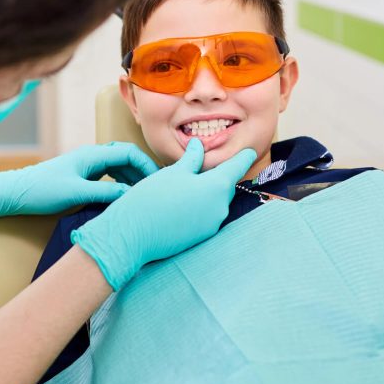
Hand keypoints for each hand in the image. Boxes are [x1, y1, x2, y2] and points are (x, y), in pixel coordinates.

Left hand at [0, 142, 159, 223]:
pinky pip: (108, 174)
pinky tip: (124, 196)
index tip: (159, 182)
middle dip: (143, 170)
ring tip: (144, 194)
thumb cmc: (42, 191)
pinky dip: (120, 182)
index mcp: (92, 155)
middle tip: (157, 188)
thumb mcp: (76, 193)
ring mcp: (86, 165)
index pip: (129, 153)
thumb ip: (105, 192)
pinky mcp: (81, 175)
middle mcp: (91, 156)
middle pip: (126, 157)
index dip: (147, 166)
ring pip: (118, 166)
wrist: (16, 193)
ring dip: (132, 177)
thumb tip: (131, 194)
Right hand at [71, 138, 255, 290]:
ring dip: (208, 191)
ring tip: (188, 184)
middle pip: (226, 185)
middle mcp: (220, 207)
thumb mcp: (173, 172)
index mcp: (217, 186)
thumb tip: (199, 146)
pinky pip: (207, 215)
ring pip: (216, 201)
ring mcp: (212, 225)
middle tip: (207, 165)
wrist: (134, 233)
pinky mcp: (202, 237)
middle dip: (220, 175)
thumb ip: (192, 159)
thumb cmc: (153, 197)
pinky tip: (183, 202)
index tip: (250, 151)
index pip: (237, 167)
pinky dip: (201, 206)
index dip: (243, 157)